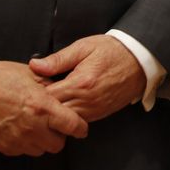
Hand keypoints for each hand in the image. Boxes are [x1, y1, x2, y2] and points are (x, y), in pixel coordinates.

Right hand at [0, 60, 87, 155]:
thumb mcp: (30, 74)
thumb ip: (50, 85)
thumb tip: (62, 91)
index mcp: (42, 107)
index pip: (73, 126)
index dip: (80, 128)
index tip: (81, 128)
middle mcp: (32, 127)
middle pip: (58, 144)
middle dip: (59, 135)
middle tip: (53, 124)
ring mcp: (17, 139)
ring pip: (40, 150)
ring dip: (42, 141)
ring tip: (35, 126)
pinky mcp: (3, 146)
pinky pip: (22, 151)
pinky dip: (25, 144)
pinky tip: (19, 129)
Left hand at [29, 34, 145, 122]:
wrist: (140, 60)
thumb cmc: (112, 50)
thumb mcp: (84, 47)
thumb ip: (58, 59)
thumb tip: (35, 66)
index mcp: (80, 83)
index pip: (47, 97)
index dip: (34, 94)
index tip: (29, 88)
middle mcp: (87, 101)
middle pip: (53, 113)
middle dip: (42, 107)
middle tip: (33, 98)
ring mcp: (95, 110)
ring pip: (65, 122)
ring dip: (55, 114)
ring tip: (47, 103)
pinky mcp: (100, 114)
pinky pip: (78, 121)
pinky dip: (68, 116)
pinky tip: (63, 106)